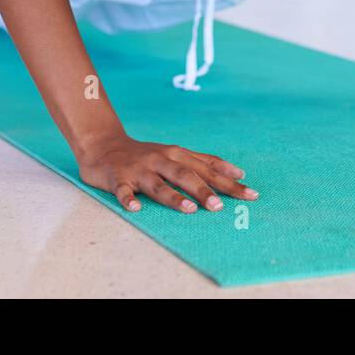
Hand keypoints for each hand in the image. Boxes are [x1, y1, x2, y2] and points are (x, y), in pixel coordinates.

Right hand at [76, 132, 258, 212]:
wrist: (104, 145)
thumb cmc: (147, 155)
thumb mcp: (177, 154)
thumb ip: (205, 163)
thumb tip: (238, 173)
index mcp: (178, 155)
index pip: (208, 168)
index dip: (229, 180)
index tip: (251, 193)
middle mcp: (162, 160)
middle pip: (186, 175)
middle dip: (204, 190)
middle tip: (220, 207)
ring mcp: (139, 170)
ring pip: (159, 184)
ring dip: (174, 196)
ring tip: (189, 209)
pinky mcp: (118, 178)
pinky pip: (123, 190)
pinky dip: (129, 198)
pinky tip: (135, 208)